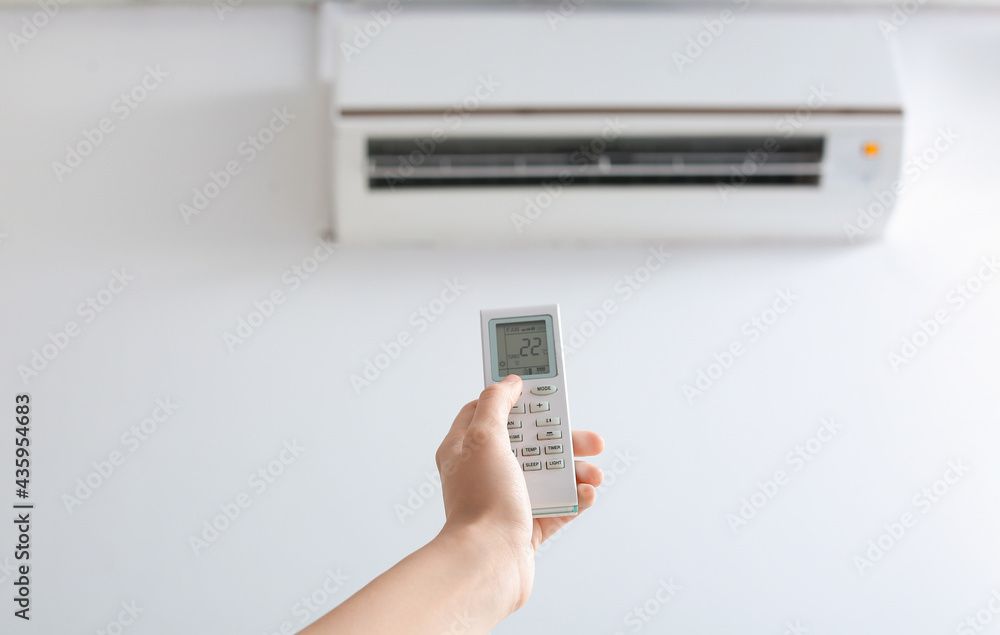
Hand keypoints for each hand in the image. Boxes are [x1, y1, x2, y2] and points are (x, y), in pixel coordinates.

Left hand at [435, 375, 604, 614]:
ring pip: (548, 473)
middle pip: (529, 441)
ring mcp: (506, 498)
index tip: (543, 391)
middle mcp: (484, 472)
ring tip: (593, 473)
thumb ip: (496, 404)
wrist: (488, 563)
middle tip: (588, 438)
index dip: (518, 398)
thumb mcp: (484, 438)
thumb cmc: (481, 504)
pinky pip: (558, 505)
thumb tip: (507, 382)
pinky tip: (584, 494)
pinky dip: (575, 498)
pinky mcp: (526, 525)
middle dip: (562, 438)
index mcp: (465, 448)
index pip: (489, 410)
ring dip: (575, 470)